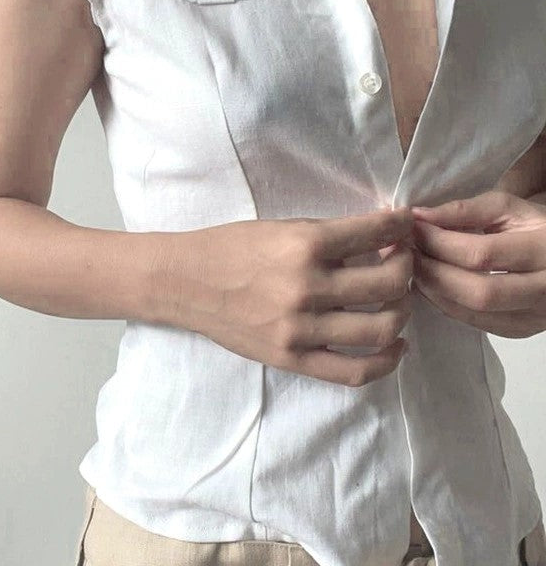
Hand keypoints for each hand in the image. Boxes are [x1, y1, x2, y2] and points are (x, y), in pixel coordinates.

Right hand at [182, 208, 415, 387]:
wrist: (186, 282)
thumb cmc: (233, 247)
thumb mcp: (283, 227)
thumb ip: (332, 235)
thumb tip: (383, 236)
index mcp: (304, 245)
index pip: (375, 233)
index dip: (401, 226)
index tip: (405, 224)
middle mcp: (306, 287)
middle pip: (389, 283)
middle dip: (408, 267)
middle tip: (403, 261)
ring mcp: (300, 329)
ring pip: (381, 328)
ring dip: (402, 311)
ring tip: (398, 301)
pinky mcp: (292, 359)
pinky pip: (353, 371)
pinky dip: (385, 361)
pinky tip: (395, 346)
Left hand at [410, 189, 545, 337]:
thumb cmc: (535, 226)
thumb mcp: (509, 208)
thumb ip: (465, 210)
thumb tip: (419, 217)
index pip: (481, 253)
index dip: (439, 242)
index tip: (412, 228)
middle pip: (477, 291)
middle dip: (432, 271)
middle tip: (406, 252)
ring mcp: (536, 316)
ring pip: (475, 313)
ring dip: (434, 290)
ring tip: (413, 266)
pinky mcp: (522, 330)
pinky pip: (477, 323)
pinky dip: (446, 304)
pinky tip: (430, 285)